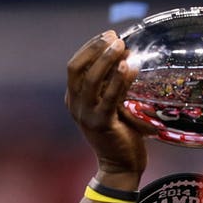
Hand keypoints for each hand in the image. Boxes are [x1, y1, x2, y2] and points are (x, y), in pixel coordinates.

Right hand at [65, 31, 149, 177]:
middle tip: (116, 38)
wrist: (120, 166)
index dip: (90, 47)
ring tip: (122, 46)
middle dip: (96, 49)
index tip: (109, 35)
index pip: (75, 65)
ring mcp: (86, 115)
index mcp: (74, 98)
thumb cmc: (120, 133)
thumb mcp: (112, 105)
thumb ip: (113, 85)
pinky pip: (109, 96)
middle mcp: (75, 105)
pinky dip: (119, 79)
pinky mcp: (101, 124)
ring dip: (107, 59)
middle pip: (77, 68)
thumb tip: (126, 56)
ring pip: (91, 79)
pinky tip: (129, 67)